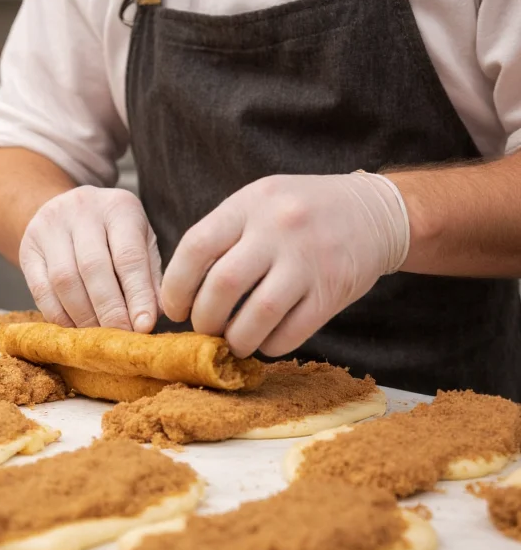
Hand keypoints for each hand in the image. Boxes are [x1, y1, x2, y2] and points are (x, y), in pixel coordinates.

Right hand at [20, 186, 162, 332]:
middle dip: (108, 310)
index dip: (137, 295)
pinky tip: (74, 329)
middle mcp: (82, 210)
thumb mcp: (140, 242)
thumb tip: (153, 317)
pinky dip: (58, 316)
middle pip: (93, 268)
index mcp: (119, 207)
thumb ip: (149, 276)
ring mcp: (50, 227)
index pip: (129, 256)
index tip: (144, 326)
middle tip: (119, 338)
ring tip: (98, 338)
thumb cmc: (114, 233)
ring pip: (63, 280)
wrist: (68, 210)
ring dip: (82, 316)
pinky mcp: (28, 248)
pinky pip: (41, 289)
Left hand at [161, 172, 409, 357]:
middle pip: (222, 286)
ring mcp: (308, 260)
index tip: (175, 308)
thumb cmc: (299, 212)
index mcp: (250, 204)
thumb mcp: (258, 203)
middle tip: (204, 328)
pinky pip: (292, 332)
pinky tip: (264, 341)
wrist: (374, 213)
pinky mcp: (333, 291)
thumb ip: (221, 236)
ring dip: (235, 339)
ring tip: (231, 341)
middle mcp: (278, 229)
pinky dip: (270, 345)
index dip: (176, 286)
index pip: (196, 247)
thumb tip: (180, 289)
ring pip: (257, 316)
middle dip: (204, 319)